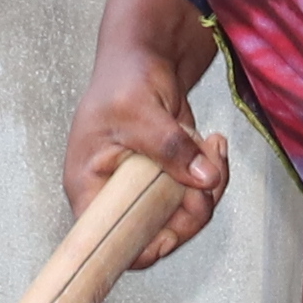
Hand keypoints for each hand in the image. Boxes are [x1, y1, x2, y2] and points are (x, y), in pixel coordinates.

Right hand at [69, 0, 230, 268]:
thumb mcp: (141, 110)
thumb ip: (170, 147)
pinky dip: (212, 175)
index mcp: (88, 188)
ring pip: (182, 217)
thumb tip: (205, 179)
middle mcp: (113, 197)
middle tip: (208, 173)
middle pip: (155, 234)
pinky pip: (195, 195)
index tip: (176, 225)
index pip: (108, 243)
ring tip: (213, 146)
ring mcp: (142, 190)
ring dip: (209, 189)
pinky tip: (213, 143)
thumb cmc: (123, 78)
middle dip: (191, 209)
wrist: (143, 55)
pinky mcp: (167, 179)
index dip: (142, 247)